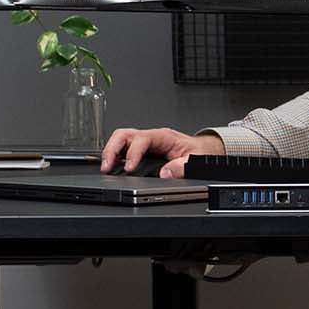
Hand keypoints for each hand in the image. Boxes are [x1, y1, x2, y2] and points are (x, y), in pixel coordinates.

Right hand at [99, 126, 224, 178]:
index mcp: (163, 136)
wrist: (202, 150)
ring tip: (106, 168)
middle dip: (113, 149)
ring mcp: (144, 143)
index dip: (133, 152)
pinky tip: (111, 167)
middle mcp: (151, 137)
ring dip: (110, 152)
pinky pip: (123, 149)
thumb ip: (182, 166)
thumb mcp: (195, 159)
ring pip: (120, 140)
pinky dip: (115, 157)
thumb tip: (165, 174)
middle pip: (124, 135)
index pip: (142, 139)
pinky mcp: (141, 151)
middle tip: (107, 166)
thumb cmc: (198, 151)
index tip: (129, 168)